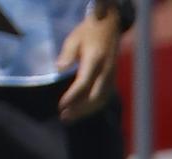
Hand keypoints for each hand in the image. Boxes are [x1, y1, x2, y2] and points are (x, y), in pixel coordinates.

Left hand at [55, 6, 121, 121]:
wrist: (109, 28)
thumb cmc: (88, 32)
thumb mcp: (74, 39)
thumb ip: (67, 54)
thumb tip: (58, 68)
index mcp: (95, 61)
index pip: (84, 83)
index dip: (73, 96)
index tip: (61, 105)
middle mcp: (106, 72)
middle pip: (95, 97)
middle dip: (80, 109)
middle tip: (64, 117)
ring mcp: (111, 77)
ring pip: (101, 100)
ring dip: (86, 111)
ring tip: (70, 117)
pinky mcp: (112, 80)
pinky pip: (104, 97)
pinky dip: (93, 106)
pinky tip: (82, 110)